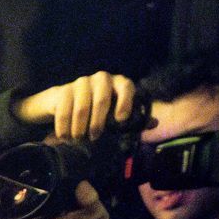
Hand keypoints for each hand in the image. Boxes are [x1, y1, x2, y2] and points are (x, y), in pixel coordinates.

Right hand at [16, 71, 137, 140]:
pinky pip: (64, 109)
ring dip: (80, 126)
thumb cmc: (96, 111)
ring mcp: (81, 82)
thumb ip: (134, 119)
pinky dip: (64, 126)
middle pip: (102, 98)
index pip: (126, 86)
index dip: (125, 101)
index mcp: (118, 83)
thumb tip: (154, 123)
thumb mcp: (114, 114)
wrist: (64, 103)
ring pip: (82, 106)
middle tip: (95, 137)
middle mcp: (101, 79)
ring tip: (78, 139)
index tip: (121, 119)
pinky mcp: (63, 90)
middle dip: (98, 121)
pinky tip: (64, 136)